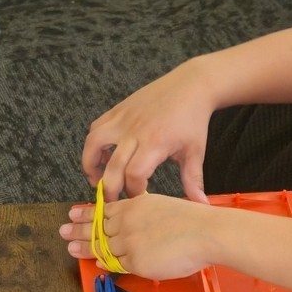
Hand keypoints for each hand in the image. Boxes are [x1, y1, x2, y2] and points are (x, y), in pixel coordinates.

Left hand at [59, 194, 216, 279]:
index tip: (73, 212)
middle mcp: (128, 221)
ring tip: (70, 249)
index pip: (105, 209)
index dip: (87, 212)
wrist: (205, 234)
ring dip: (84, 248)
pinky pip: (117, 264)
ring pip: (102, 246)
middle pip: (97, 227)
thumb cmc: (194, 221)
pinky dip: (106, 263)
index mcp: (136, 205)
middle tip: (63, 231)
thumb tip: (131, 223)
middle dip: (77, 229)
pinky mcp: (136, 261)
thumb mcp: (163, 207)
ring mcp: (129, 241)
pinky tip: (98, 263)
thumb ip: (144, 213)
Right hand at [82, 58, 214, 202]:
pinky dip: (94, 144)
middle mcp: (134, 131)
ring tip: (97, 179)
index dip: (134, 192)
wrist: (190, 86)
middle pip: (112, 166)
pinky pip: (96, 128)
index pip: (134, 175)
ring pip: (93, 143)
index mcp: (155, 143)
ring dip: (90, 164)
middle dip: (110, 188)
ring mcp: (123, 119)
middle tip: (112, 200)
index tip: (140, 199)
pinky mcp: (117, 110)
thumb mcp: (195, 152)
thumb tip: (201, 205)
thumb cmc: (193, 121)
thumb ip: (193, 180)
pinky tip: (105, 155)